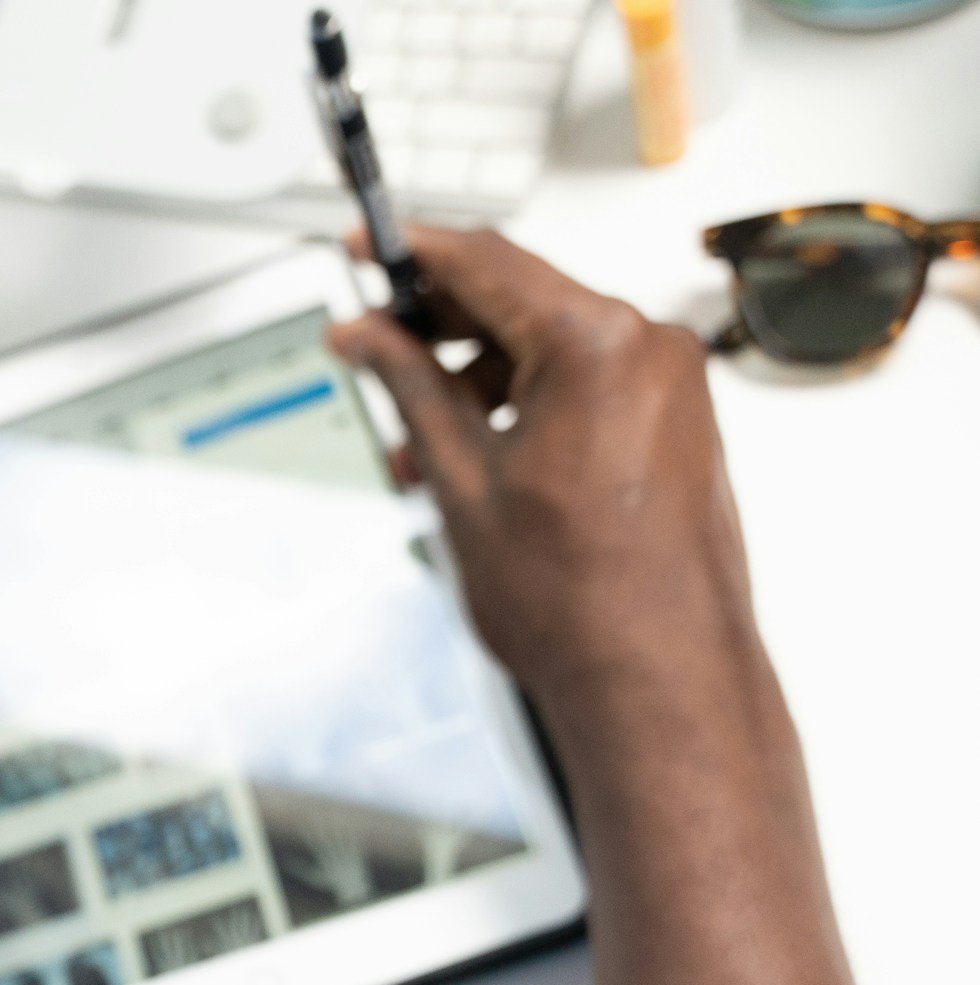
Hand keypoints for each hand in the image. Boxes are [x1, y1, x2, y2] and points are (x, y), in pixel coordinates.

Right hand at [327, 228, 762, 726]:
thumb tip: (369, 337)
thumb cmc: (584, 603)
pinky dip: (524, 405)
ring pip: (548, 347)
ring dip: (475, 379)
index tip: (367, 247)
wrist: (657, 680)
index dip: (411, 252)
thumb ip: (411, 388)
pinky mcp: (675, 423)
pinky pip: (585, 385)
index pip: (486, 262)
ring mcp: (671, 386)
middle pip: (520, 299)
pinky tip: (472, 455)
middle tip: (372, 345)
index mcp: (599, 345)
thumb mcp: (461, 480)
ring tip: (417, 441)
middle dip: (438, 327)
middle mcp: (649, 351)